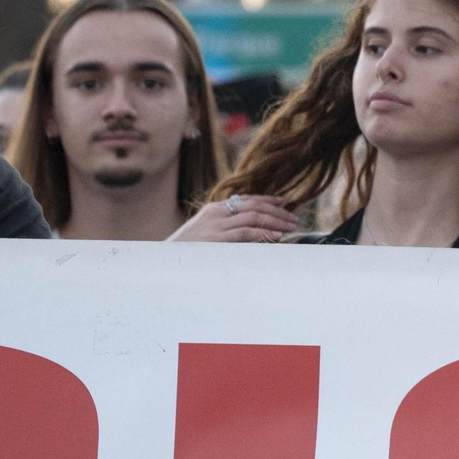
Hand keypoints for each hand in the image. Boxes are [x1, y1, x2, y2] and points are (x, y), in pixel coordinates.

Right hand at [168, 195, 298, 242]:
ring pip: (253, 217)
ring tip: (290, 226)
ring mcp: (216, 226)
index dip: (267, 200)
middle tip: (294, 218)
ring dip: (275, 222)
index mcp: (214, 209)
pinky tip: (277, 236)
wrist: (165, 259)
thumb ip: (226, 226)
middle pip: (254, 206)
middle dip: (277, 212)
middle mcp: (216, 213)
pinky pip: (245, 233)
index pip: (246, 199)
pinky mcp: (216, 239)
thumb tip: (251, 229)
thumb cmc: (187, 250)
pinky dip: (263, 233)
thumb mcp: (206, 232)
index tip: (283, 202)